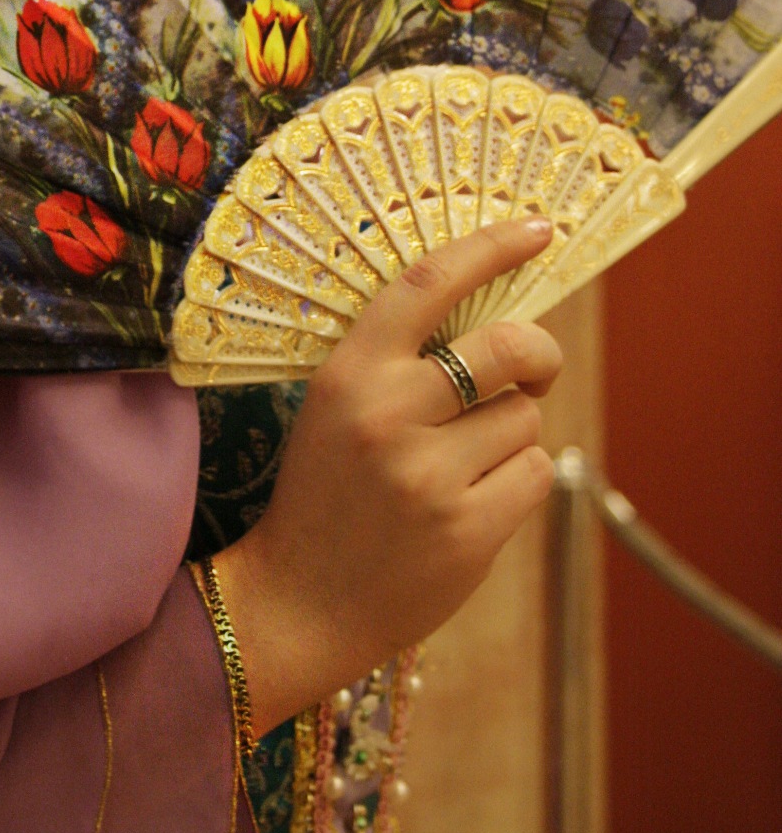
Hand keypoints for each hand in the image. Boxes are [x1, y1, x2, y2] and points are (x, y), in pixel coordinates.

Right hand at [213, 218, 560, 735]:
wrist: (297, 603)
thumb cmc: (325, 494)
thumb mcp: (336, 409)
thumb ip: (400, 365)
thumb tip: (497, 322)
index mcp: (348, 374)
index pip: (427, 285)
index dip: (489, 249)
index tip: (536, 230)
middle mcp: (387, 415)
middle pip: (508, 348)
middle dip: (536, 354)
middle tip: (530, 368)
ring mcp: (428, 476)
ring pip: (525, 418)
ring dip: (512, 433)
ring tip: (463, 464)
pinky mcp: (466, 532)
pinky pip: (534, 473)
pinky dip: (518, 480)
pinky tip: (475, 501)